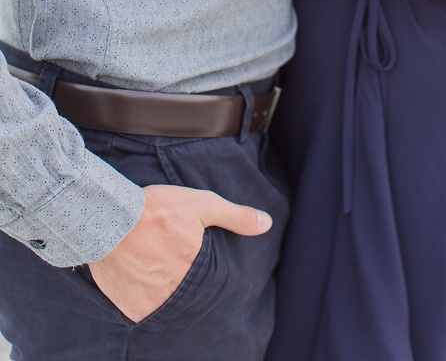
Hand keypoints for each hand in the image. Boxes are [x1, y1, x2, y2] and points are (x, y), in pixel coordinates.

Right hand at [88, 183, 271, 321]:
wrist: (107, 217)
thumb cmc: (156, 209)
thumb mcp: (201, 205)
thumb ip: (236, 216)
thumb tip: (267, 223)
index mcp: (195, 271)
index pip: (208, 283)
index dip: (196, 269)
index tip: (186, 258)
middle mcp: (174, 293)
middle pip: (183, 293)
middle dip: (178, 280)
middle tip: (166, 261)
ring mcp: (150, 304)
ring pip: (162, 304)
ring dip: (160, 290)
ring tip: (151, 267)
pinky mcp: (129, 308)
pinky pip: (139, 310)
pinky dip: (140, 298)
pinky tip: (136, 278)